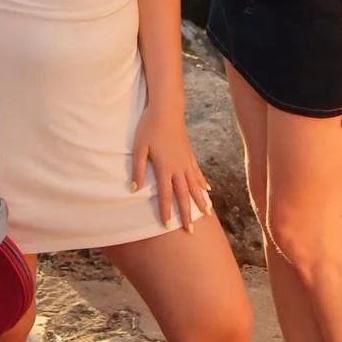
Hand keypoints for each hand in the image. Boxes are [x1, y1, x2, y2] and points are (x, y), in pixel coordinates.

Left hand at [131, 107, 213, 229]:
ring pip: (195, 185)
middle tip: (191, 231)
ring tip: (207, 214)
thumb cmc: (149, 127)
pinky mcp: (189, 154)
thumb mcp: (139, 148)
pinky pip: (198, 172)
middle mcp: (178, 167)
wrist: (167, 110)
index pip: (165, 194)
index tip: (167, 225)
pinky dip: (202, 182)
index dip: (166, 210)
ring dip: (200, 201)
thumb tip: (134, 189)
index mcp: (164, 168)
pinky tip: (208, 190)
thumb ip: (137, 169)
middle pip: (184, 194)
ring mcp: (186, 161)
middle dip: (188, 213)